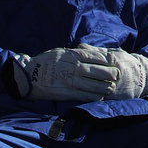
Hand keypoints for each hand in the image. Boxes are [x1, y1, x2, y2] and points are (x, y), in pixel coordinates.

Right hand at [12, 45, 147, 100]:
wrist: (28, 76)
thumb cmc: (44, 62)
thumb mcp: (60, 52)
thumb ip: (75, 52)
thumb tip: (87, 51)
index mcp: (73, 55)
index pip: (96, 57)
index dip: (107, 61)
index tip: (115, 62)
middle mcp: (74, 67)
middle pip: (98, 71)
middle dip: (110, 74)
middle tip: (118, 76)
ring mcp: (71, 81)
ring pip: (94, 84)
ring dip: (105, 87)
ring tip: (112, 88)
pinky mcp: (68, 92)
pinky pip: (84, 95)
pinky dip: (94, 96)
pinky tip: (101, 97)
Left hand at [70, 45, 147, 99]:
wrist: (143, 77)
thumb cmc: (124, 62)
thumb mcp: (113, 53)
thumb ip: (96, 50)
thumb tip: (79, 46)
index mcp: (114, 59)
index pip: (95, 56)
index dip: (81, 56)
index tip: (69, 55)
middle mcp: (114, 71)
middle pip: (93, 70)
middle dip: (78, 70)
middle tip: (63, 69)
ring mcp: (114, 84)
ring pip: (94, 84)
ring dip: (81, 83)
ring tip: (67, 81)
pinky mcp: (114, 95)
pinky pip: (98, 95)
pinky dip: (87, 94)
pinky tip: (76, 93)